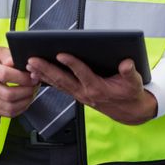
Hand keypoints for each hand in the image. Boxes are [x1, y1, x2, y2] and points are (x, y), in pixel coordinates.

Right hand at [0, 38, 38, 117]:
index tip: (32, 77)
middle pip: (7, 94)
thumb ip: (11, 57)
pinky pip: (5, 113)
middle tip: (34, 86)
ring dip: (24, 102)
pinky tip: (24, 101)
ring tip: (31, 93)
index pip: (5, 76)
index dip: (22, 78)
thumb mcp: (0, 51)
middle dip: (26, 92)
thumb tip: (23, 64)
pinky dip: (19, 109)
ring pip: (8, 107)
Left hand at [27, 54, 157, 125]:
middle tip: (32, 59)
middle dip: (46, 69)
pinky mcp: (76, 94)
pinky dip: (46, 79)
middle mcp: (85, 92)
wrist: (128, 111)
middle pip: (62, 80)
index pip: (82, 74)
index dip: (72, 64)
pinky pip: (58, 86)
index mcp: (98, 88)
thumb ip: (130, 72)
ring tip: (29, 64)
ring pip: (57, 84)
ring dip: (42, 74)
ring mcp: (79, 94)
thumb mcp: (135, 82)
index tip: (60, 53)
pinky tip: (36, 73)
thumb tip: (127, 63)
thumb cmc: (130, 93)